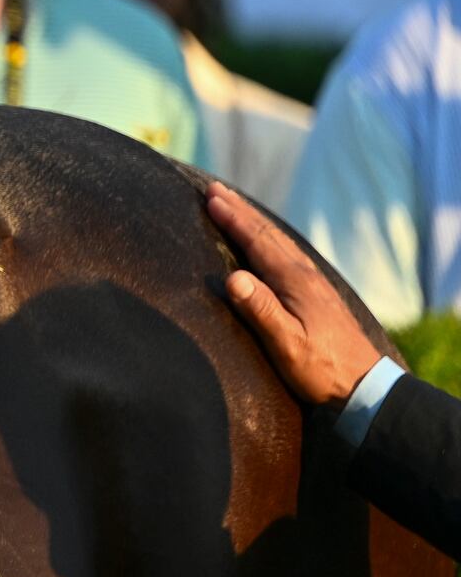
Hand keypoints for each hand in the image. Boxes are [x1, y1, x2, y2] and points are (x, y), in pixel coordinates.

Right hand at [205, 180, 382, 408]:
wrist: (366, 387)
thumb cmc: (321, 370)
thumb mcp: (287, 345)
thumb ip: (261, 311)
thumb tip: (233, 277)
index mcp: (295, 282)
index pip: (258, 241)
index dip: (233, 219)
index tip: (211, 197)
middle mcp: (306, 275)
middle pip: (269, 234)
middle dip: (241, 211)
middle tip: (217, 189)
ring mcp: (316, 284)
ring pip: (281, 242)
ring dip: (255, 222)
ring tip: (238, 208)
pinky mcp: (320, 295)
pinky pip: (289, 253)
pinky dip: (271, 238)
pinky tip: (271, 244)